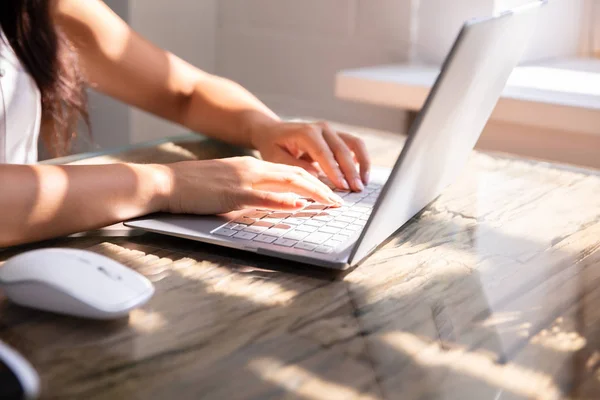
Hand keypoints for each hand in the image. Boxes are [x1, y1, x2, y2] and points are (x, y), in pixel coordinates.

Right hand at [155, 157, 343, 214]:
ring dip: (312, 193)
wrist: (168, 182)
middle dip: (321, 187)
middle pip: (296, 174)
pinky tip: (299, 206)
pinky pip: (264, 197)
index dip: (313, 181)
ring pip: (287, 182)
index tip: (328, 192)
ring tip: (330, 203)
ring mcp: (244, 180)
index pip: (290, 171)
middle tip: (338, 200)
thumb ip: (251, 190)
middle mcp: (252, 169)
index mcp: (251, 166)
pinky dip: (285, 202)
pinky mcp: (233, 194)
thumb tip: (275, 202)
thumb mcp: (227, 182)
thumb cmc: (195, 186)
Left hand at [250, 121, 370, 191]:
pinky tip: (362, 175)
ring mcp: (331, 130)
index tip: (342, 186)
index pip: (323, 153)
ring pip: (354, 144)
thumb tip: (316, 176)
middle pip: (342, 150)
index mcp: (306, 132)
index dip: (334, 170)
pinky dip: (361, 159)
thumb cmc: (273, 146)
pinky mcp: (337, 135)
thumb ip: (295, 166)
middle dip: (351, 171)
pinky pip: (354, 145)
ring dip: (362, 164)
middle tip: (356, 189)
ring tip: (363, 183)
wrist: (273, 131)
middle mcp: (321, 128)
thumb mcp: (276, 158)